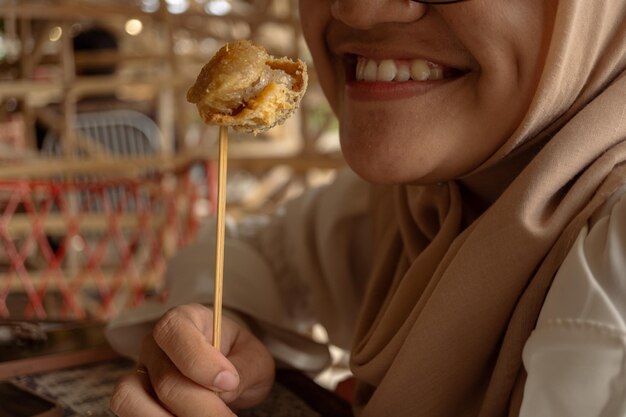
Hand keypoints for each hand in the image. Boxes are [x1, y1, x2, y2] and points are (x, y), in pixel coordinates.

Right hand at [110, 303, 274, 415]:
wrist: (232, 375)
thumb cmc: (242, 359)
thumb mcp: (254, 358)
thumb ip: (242, 369)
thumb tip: (222, 390)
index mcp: (185, 319)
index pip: (174, 332)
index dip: (199, 361)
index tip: (229, 381)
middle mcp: (154, 345)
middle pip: (163, 379)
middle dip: (199, 405)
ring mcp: (140, 373)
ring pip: (130, 399)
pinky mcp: (135, 399)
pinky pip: (133, 415)